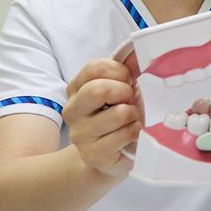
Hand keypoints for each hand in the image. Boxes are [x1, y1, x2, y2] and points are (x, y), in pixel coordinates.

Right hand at [62, 59, 142, 178]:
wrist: (107, 157)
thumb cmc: (115, 117)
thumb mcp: (119, 89)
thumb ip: (125, 70)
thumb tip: (137, 53)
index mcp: (76, 88)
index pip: (95, 67)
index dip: (120, 72)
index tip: (128, 81)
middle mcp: (72, 110)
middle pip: (99, 89)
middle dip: (124, 92)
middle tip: (130, 100)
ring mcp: (80, 134)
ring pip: (119, 113)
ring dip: (134, 114)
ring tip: (130, 119)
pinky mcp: (93, 154)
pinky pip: (126, 134)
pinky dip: (136, 131)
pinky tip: (131, 135)